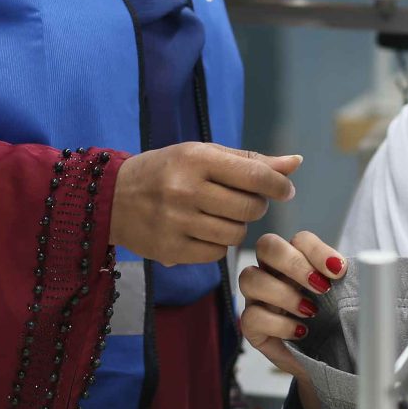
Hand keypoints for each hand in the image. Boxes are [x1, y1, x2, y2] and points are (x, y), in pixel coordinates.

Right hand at [110, 143, 299, 265]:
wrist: (112, 197)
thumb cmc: (167, 170)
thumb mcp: (203, 155)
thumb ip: (250, 161)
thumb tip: (295, 163)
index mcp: (196, 159)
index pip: (255, 176)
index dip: (279, 185)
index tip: (284, 190)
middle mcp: (185, 190)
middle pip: (251, 209)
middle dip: (256, 206)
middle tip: (243, 201)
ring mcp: (176, 222)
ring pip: (237, 235)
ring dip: (238, 227)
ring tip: (221, 215)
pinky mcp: (170, 250)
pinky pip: (217, 253)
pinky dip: (218, 244)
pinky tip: (203, 231)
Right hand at [239, 231, 345, 408]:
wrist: (324, 361)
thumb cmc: (332, 325)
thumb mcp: (345, 300)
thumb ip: (353, 282)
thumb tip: (374, 273)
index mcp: (296, 259)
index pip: (299, 238)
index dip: (317, 250)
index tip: (339, 271)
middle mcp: (272, 273)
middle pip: (267, 246)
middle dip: (295, 264)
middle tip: (321, 287)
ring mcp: (258, 298)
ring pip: (250, 278)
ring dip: (284, 294)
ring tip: (311, 311)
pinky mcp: (252, 326)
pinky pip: (252, 316)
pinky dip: (279, 324)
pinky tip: (300, 332)